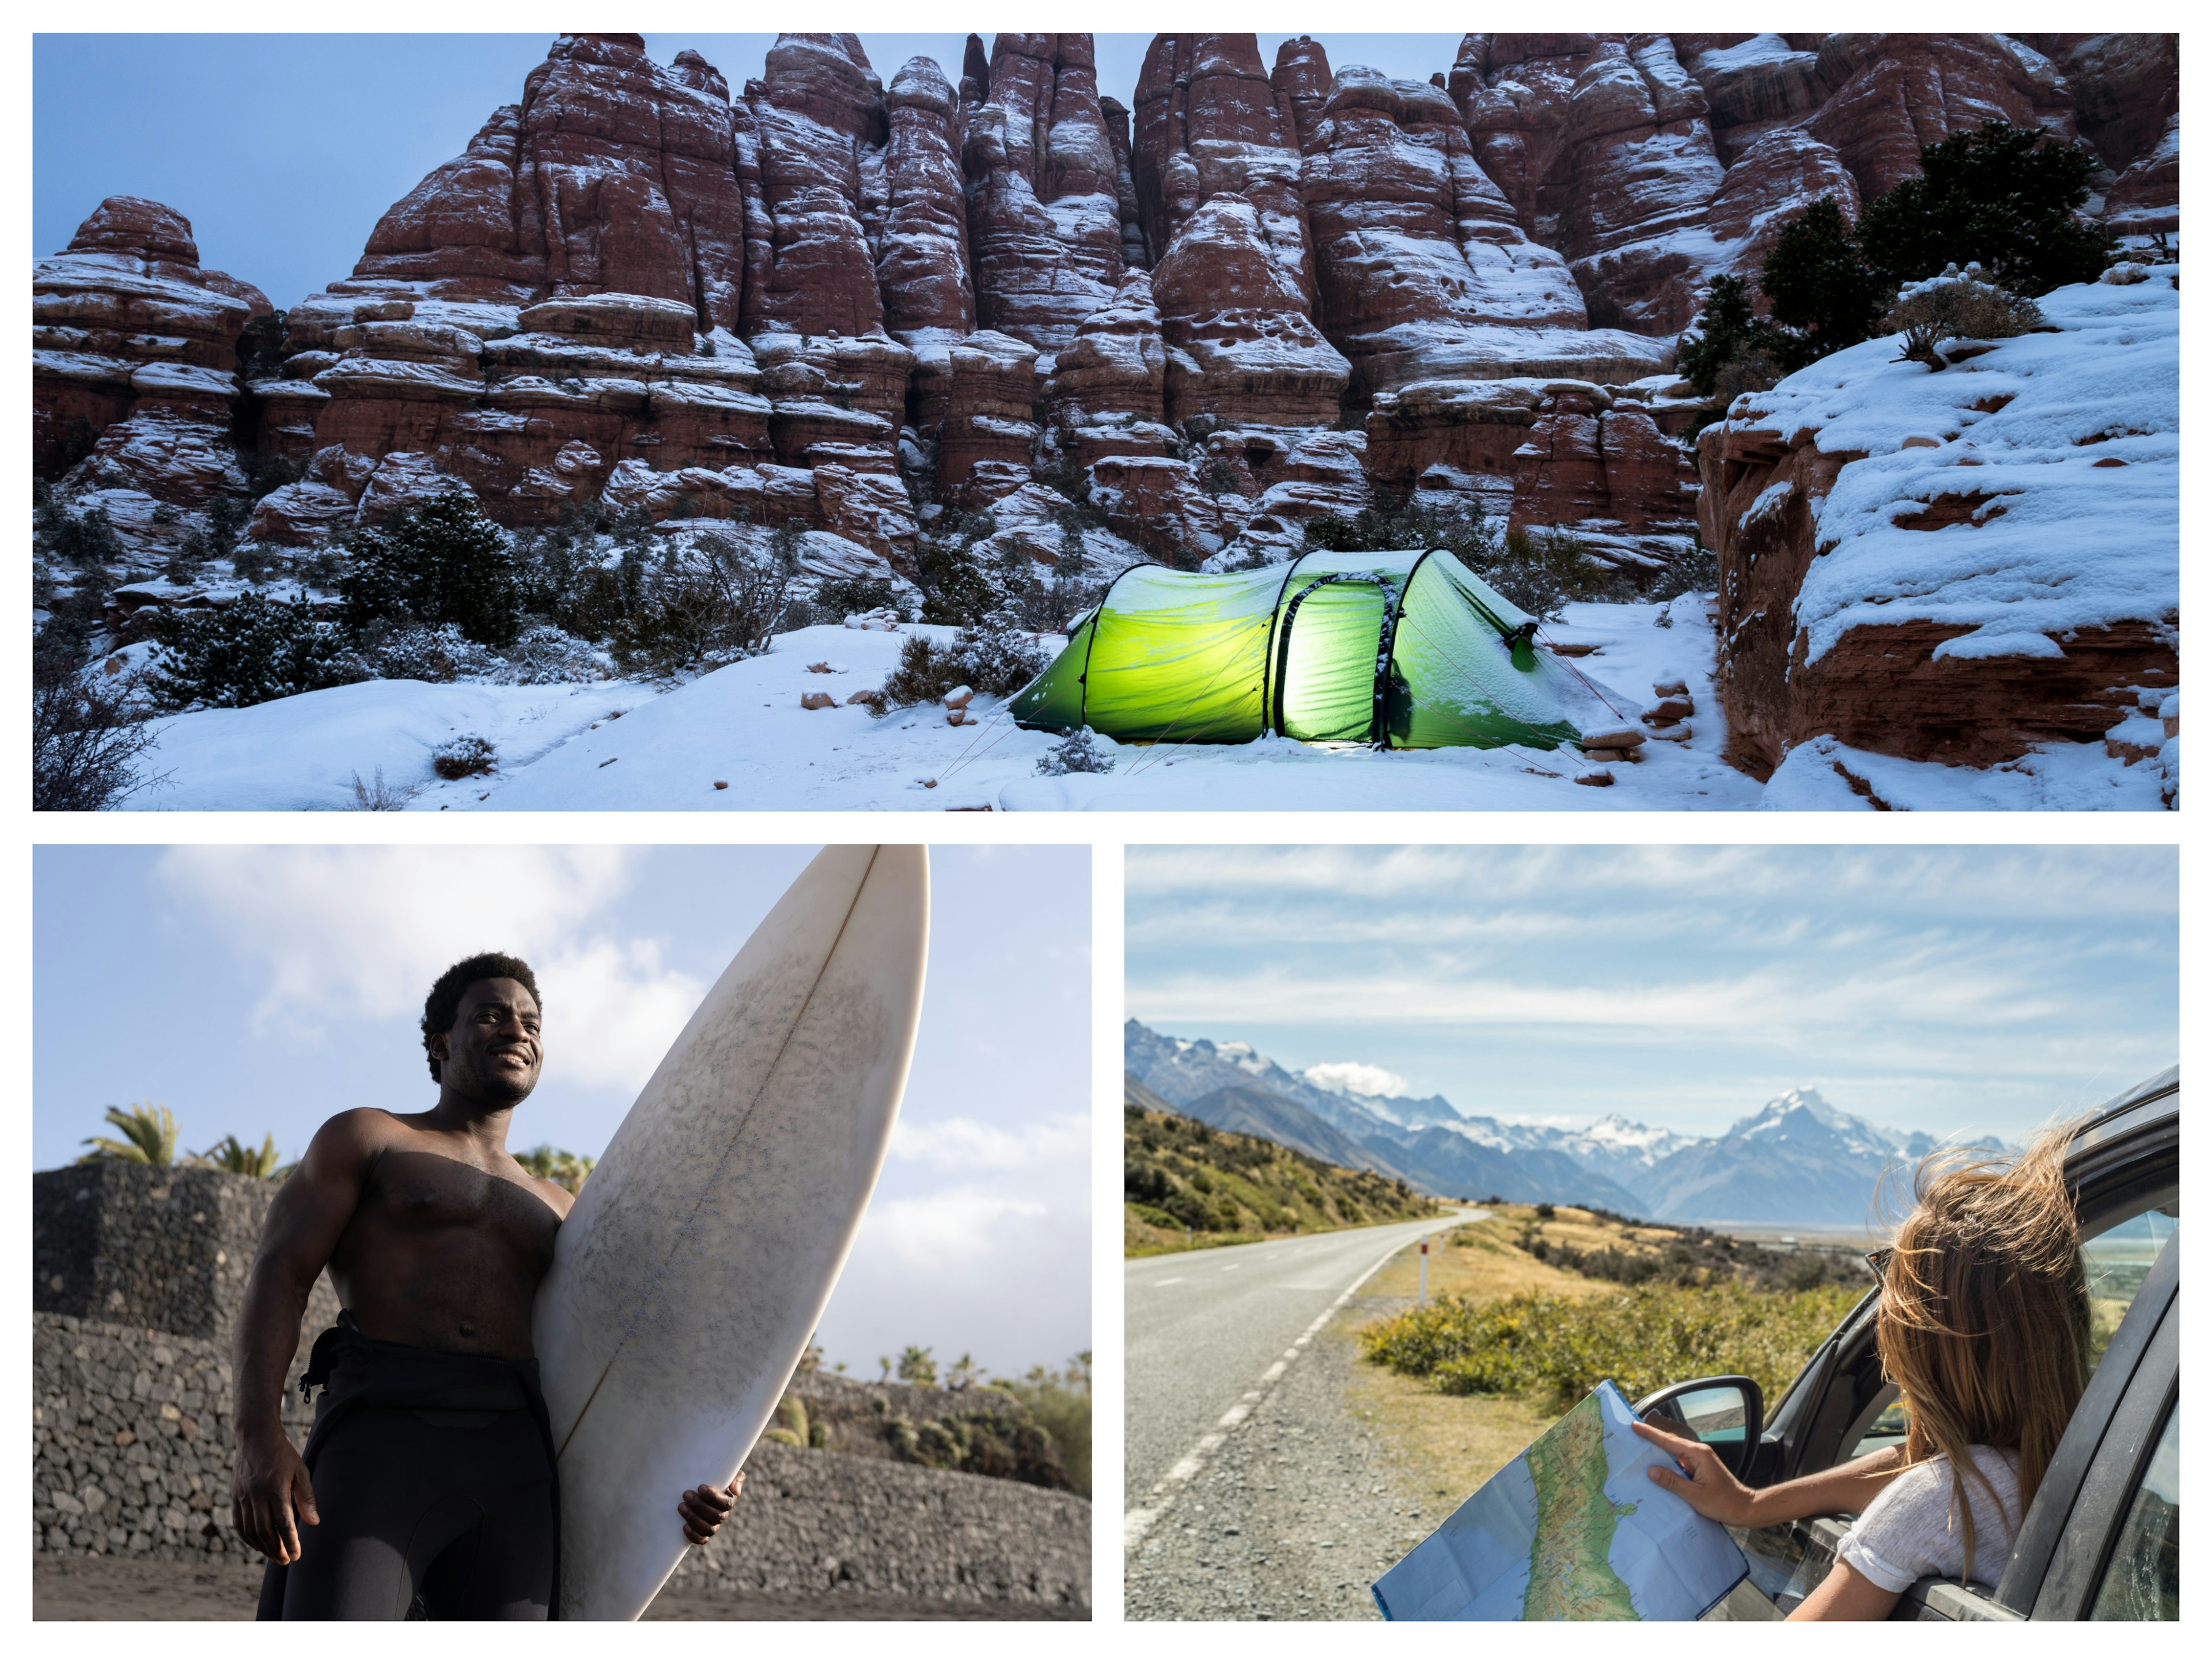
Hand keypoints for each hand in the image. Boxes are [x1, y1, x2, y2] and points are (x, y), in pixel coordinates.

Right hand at [231, 1428, 318, 1563]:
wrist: (255, 1437)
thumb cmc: (283, 1454)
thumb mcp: (300, 1471)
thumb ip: (307, 1497)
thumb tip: (314, 1523)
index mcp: (275, 1487)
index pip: (283, 1522)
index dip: (290, 1541)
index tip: (296, 1555)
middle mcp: (256, 1494)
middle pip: (264, 1530)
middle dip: (275, 1549)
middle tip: (286, 1561)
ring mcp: (242, 1496)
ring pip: (249, 1530)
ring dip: (261, 1547)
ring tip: (274, 1556)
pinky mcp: (234, 1497)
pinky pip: (238, 1524)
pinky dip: (247, 1538)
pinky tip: (258, 1545)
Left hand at [679, 1470, 743, 1544]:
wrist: (697, 1487)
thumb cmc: (713, 1477)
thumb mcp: (727, 1473)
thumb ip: (736, 1478)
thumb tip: (736, 1491)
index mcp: (730, 1501)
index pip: (726, 1503)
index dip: (714, 1498)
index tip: (700, 1488)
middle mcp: (722, 1515)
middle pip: (716, 1516)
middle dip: (700, 1506)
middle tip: (686, 1494)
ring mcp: (712, 1526)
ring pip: (708, 1529)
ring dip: (694, 1519)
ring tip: (681, 1507)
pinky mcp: (702, 1533)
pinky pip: (701, 1539)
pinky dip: (694, 1535)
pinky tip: (684, 1526)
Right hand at [1630, 1419, 1753, 1526]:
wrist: (1745, 1508)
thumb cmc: (1723, 1503)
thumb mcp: (1695, 1495)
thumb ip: (1672, 1482)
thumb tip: (1651, 1471)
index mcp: (1697, 1454)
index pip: (1668, 1442)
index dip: (1650, 1434)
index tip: (1634, 1426)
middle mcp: (1698, 1453)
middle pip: (1670, 1444)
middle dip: (1651, 1440)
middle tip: (1631, 1436)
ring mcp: (1699, 1461)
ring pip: (1674, 1455)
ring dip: (1658, 1454)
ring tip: (1638, 1453)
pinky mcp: (1700, 1470)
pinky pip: (1679, 1464)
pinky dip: (1667, 1465)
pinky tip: (1657, 1471)